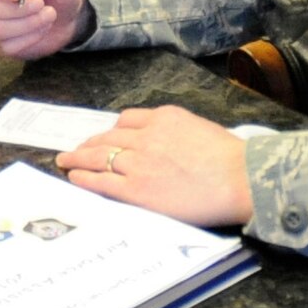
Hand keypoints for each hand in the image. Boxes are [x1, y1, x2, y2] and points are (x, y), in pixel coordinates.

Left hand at [55, 105, 252, 227]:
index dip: (111, 131)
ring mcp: (138, 162)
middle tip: (75, 150)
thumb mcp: (199, 128)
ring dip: (78, 158)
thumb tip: (164, 142)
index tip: (104, 138)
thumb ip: (176, 131)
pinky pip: (101, 181)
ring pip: (99, 156)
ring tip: (66, 161)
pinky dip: (84, 177)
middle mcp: (146, 136)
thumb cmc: (231, 159)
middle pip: (107, 137)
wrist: (241, 179)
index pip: (127, 121)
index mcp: (164, 118)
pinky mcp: (136, 189)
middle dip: (89, 144)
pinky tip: (75, 177)